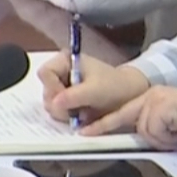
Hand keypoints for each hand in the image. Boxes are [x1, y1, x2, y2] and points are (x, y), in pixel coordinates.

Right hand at [36, 53, 151, 123]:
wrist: (130, 95)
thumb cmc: (114, 86)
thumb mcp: (95, 90)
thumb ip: (73, 96)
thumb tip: (53, 103)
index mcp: (64, 61)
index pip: (45, 73)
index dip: (52, 87)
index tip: (66, 99)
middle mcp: (60, 72)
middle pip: (46, 90)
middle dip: (59, 104)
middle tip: (74, 111)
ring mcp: (62, 86)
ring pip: (50, 103)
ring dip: (64, 112)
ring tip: (81, 113)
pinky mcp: (66, 99)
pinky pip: (57, 111)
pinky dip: (68, 116)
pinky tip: (81, 116)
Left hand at [85, 85, 176, 148]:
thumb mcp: (166, 126)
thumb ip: (149, 129)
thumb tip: (135, 139)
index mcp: (149, 98)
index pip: (121, 112)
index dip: (102, 123)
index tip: (84, 131)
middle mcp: (150, 96)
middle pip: (126, 117)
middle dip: (106, 127)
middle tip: (85, 133)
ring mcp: (154, 100)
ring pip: (144, 131)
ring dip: (161, 140)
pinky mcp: (161, 107)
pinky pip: (154, 132)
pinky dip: (168, 139)